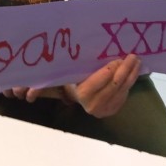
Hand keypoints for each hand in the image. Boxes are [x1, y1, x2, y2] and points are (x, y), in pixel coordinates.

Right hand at [2, 54, 141, 118]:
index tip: (117, 58)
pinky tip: (134, 70)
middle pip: (114, 85)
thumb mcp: (62, 75)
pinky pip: (126, 94)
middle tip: (132, 56)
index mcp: (82, 95)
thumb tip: (27, 88)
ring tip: (137, 60)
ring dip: (132, 74)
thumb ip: (48, 80)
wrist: (77, 98)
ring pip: (122, 89)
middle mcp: (94, 105)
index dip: (110, 70)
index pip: (99, 81)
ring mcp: (106, 109)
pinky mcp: (114, 109)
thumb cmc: (69, 80)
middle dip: (125, 70)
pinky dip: (131, 81)